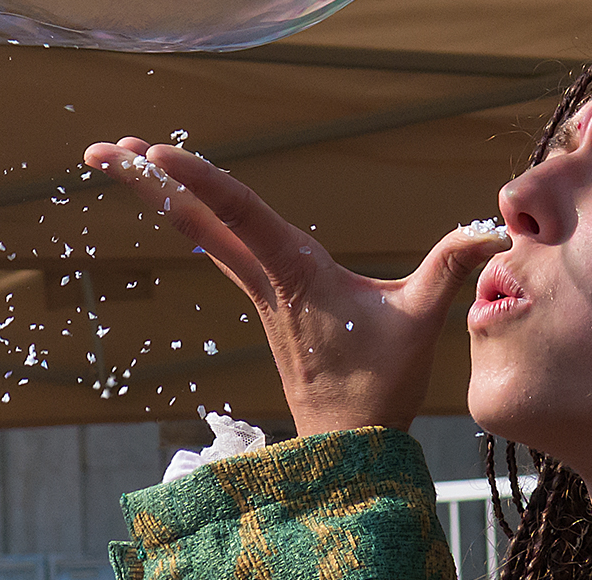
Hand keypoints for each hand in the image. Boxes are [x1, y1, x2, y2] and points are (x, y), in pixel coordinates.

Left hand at [83, 138, 511, 434]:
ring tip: (121, 159)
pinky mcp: (264, 300)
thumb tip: (490, 229)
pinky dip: (190, 216)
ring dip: (160, 195)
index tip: (153, 153)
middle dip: (148, 182)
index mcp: (295, 270)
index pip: (239, 211)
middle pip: (196, 219)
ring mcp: (259, 289)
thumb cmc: (380, 383)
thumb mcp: (419, 320)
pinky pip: (216, 247)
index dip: (198, 177)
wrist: (348, 442)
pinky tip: (174, 203)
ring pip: (199, 232)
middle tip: (100, 149)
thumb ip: (449, 266)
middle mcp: (266, 275)